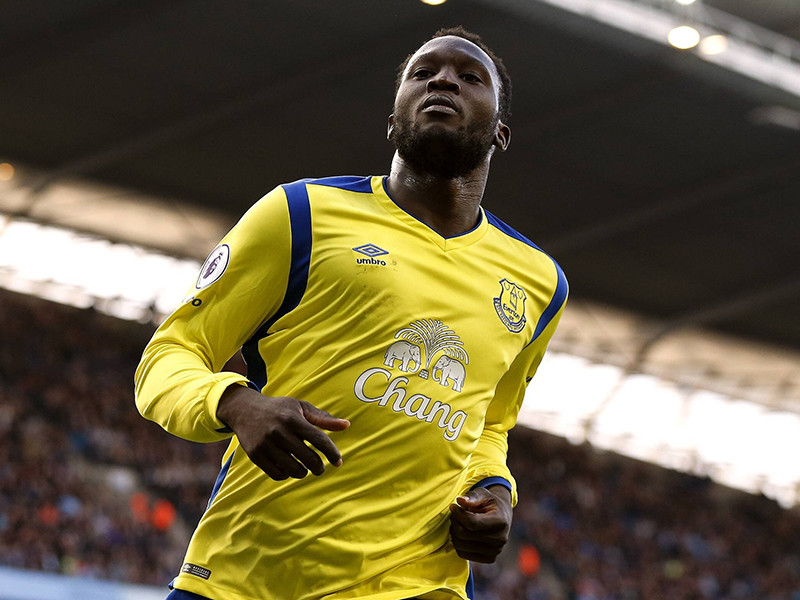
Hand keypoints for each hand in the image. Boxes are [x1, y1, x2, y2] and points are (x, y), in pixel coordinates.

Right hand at [217, 385, 349, 480]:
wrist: (244, 410)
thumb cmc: (279, 409)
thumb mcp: (300, 407)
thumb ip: (323, 419)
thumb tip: (347, 425)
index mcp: (293, 419)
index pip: (319, 440)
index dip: (332, 453)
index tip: (338, 461)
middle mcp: (279, 432)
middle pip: (309, 458)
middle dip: (319, 467)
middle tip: (320, 467)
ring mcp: (266, 445)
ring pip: (294, 470)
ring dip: (303, 472)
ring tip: (304, 468)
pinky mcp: (256, 456)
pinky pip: (278, 474)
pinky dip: (287, 475)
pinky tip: (289, 468)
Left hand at [449, 485, 511, 562]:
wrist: (502, 515)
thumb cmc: (489, 502)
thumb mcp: (483, 494)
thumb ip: (472, 497)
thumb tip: (460, 500)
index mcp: (501, 521)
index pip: (471, 523)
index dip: (458, 514)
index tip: (453, 506)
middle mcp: (501, 539)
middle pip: (464, 534)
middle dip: (455, 522)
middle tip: (454, 514)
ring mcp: (495, 551)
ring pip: (461, 545)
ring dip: (454, 533)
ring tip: (458, 522)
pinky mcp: (489, 559)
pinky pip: (463, 554)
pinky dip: (458, 543)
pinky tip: (462, 532)